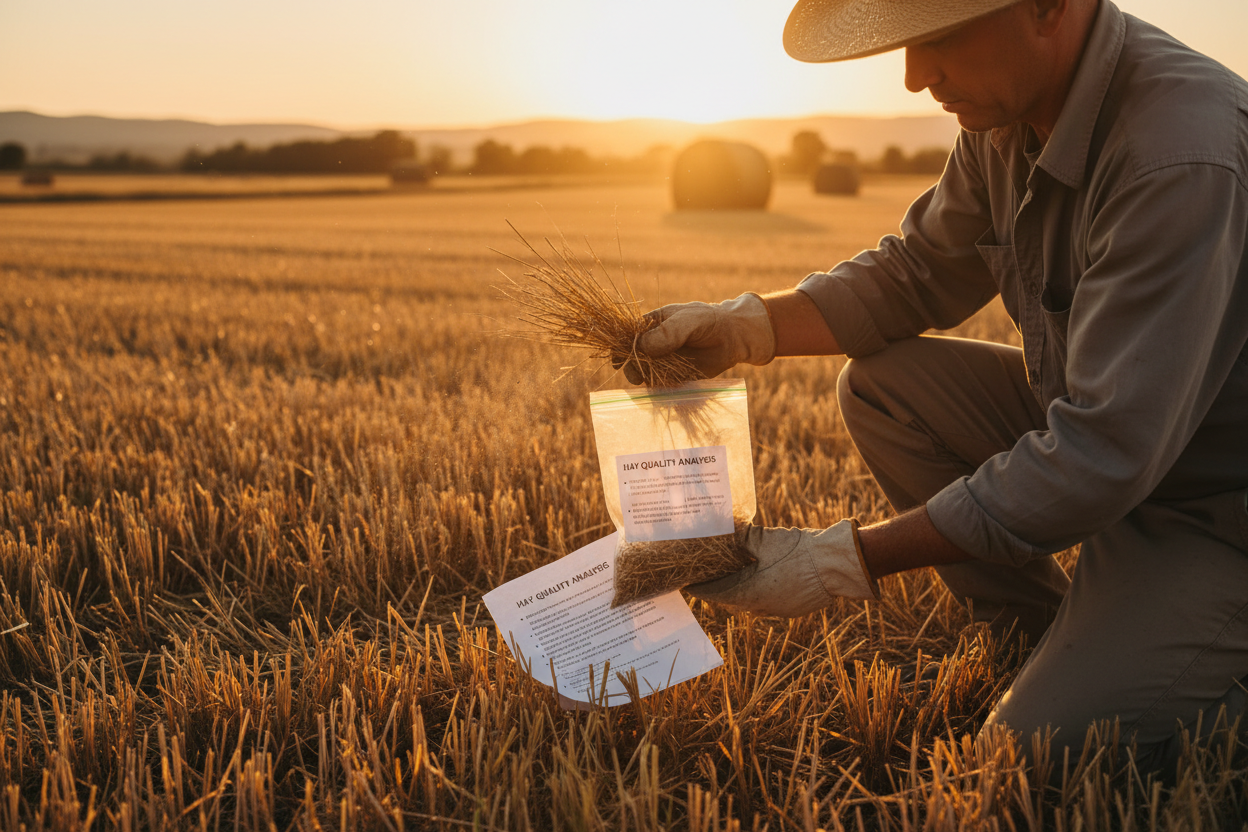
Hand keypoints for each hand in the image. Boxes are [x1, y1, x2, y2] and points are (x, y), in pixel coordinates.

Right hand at [620, 293, 775, 382]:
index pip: (628, 337)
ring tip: (650, 381)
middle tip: (636, 376)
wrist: (733, 336)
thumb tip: (641, 347)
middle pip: (633, 358)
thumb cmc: (709, 321)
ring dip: (645, 379)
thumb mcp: (687, 321)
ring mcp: (664, 361)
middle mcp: (654, 344)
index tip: (618, 360)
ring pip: (645, 373)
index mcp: (651, 326)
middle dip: (632, 367)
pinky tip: (661, 390)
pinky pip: (661, 385)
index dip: (620, 348)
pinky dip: (658, 389)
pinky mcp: (676, 377)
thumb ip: (666, 333)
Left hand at [687, 520, 878, 615]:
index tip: (687, 582)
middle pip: (730, 599)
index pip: (716, 594)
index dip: (700, 588)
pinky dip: (757, 592)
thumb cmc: (799, 550)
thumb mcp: (764, 539)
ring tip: (728, 576)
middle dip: (717, 588)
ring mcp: (778, 610)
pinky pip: (766, 603)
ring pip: (749, 602)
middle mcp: (761, 606)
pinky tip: (756, 579)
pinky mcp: (792, 608)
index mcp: (750, 592)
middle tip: (704, 576)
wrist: (836, 564)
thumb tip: (722, 528)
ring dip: (738, 591)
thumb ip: (741, 538)